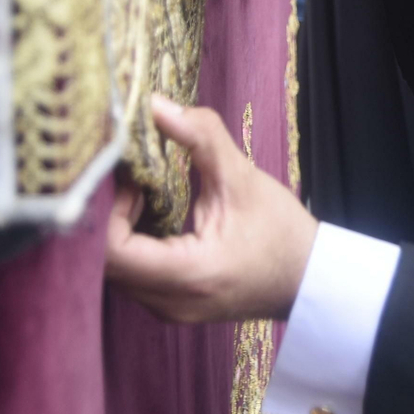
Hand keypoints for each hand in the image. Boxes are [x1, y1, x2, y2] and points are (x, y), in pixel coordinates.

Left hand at [106, 95, 318, 322]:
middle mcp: (169, 302)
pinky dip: (131, 238)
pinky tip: (149, 210)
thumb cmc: (282, 233)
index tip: (129, 177)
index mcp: (188, 275)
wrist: (308, 278)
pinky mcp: (170, 303)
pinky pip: (131, 272)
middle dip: (108, 213)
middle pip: (105, 261)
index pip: (112, 251)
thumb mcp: (243, 177)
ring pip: (113, 269)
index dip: (108, 210)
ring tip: (140, 188)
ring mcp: (167, 308)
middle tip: (127, 175)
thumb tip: (155, 104)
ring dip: (117, 225)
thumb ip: (200, 135)